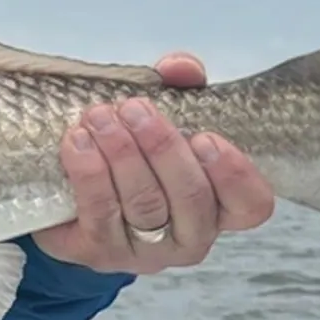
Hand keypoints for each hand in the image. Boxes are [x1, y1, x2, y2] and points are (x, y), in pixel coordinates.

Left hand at [33, 52, 274, 274]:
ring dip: (122, 154)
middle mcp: (189, 236)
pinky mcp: (100, 252)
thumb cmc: (130, 154)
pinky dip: (89, 172)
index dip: (235, 175)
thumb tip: (181, 67)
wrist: (67, 195)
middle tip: (136, 109)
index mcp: (217, 205)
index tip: (206, 137)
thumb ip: (179, 88)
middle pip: (192, 200)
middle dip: (164, 149)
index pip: (251, 205)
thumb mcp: (161, 117)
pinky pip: (100, 214)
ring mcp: (145, 251)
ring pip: (145, 205)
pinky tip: (77, 141)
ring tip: (100, 117)